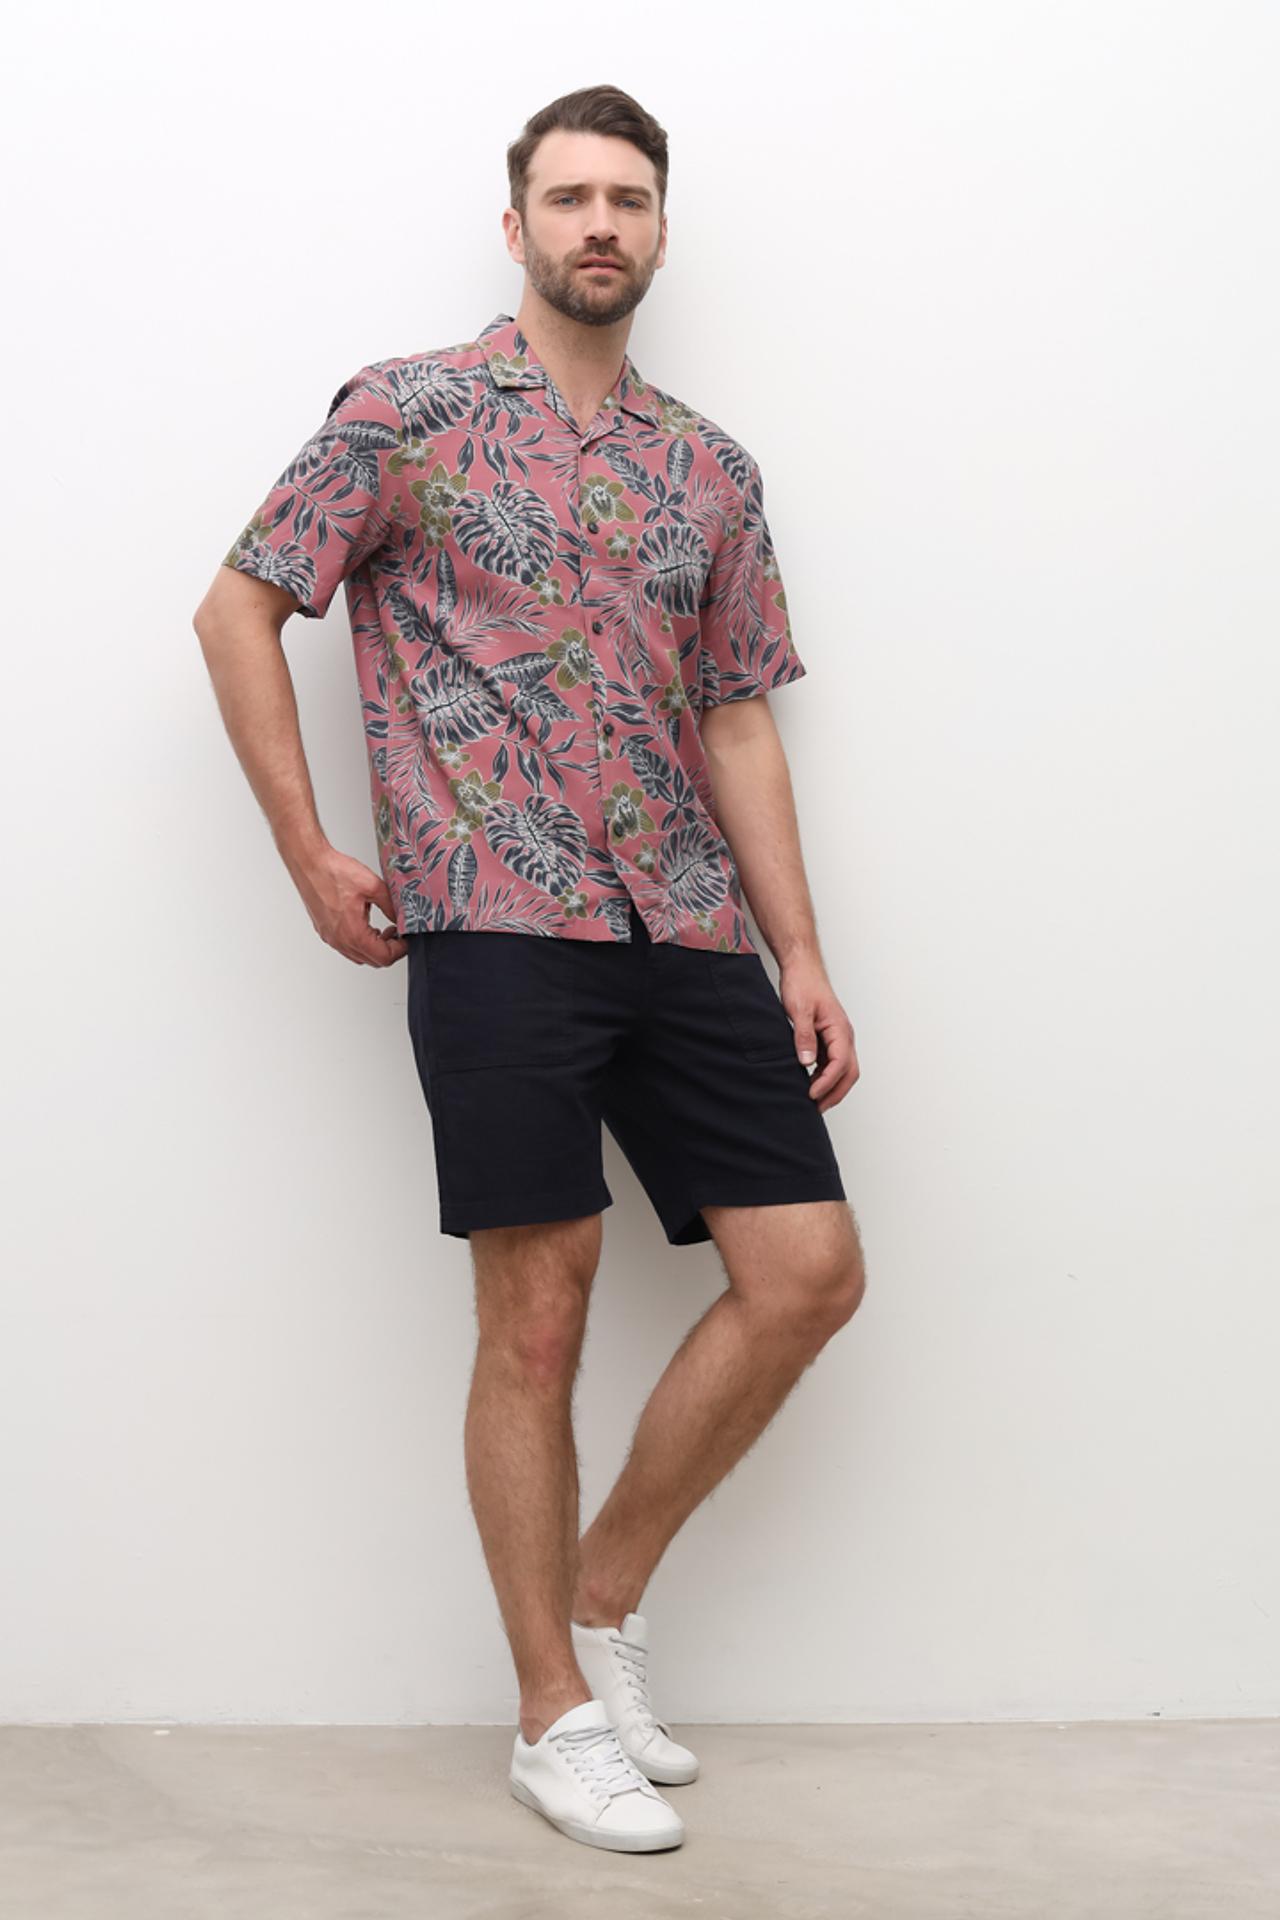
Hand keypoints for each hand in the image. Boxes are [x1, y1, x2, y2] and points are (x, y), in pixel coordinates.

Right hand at [288, 843, 408, 966]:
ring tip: (383, 929)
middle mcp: (339, 940)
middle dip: (389, 949)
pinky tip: (366, 925)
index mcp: (353, 933)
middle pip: (372, 961)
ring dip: (374, 947)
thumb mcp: (373, 886)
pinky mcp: (325, 931)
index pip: (384, 957)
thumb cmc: (333, 873)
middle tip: (397, 933)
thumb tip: (401, 918)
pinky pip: (346, 947)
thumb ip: (391, 906)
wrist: (310, 864)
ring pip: (359, 956)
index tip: (405, 939)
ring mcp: (330, 937)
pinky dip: (360, 942)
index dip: (400, 949)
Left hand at [778, 956, 859, 1110]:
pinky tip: (809, 1083)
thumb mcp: (799, 1010)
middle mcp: (844, 1035)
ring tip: (812, 1101)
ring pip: (842, 1070)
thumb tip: (806, 1062)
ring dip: (830, 1087)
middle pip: (849, 1072)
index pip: (841, 1063)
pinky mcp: (828, 1039)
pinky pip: (832, 1063)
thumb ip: (803, 1036)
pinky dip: (824, 1077)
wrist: (802, 968)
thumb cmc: (803, 983)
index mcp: (840, 1029)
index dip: (827, 1082)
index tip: (811, 1094)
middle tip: (816, 1108)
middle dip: (835, 1092)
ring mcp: (837, 1038)